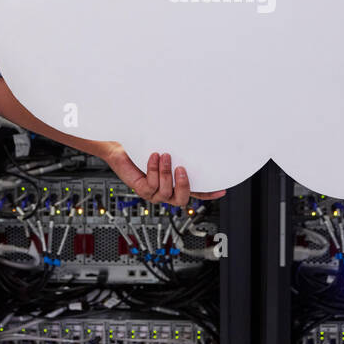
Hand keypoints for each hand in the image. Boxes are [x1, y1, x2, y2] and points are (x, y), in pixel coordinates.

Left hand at [96, 142, 227, 206]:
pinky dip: (153, 169)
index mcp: (176, 184)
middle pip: (181, 200)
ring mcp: (154, 193)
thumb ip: (182, 153)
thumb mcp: (167, 151)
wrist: (122, 147)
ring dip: (166, 172)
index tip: (221, 189)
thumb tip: (198, 142)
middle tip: (181, 168)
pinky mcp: (141, 189)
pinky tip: (153, 157)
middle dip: (183, 185)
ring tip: (164, 155)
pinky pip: (151, 185)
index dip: (208, 194)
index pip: (196, 192)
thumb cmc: (144, 148)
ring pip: (166, 192)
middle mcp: (166, 191)